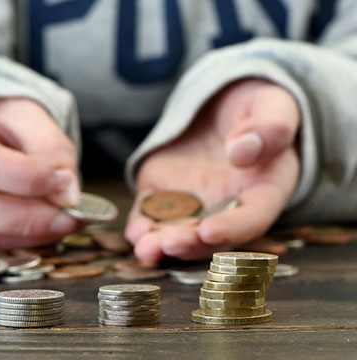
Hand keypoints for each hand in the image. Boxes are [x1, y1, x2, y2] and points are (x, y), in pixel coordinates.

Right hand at [0, 98, 80, 247]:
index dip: (25, 179)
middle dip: (28, 218)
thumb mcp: (22, 113)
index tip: (66, 181)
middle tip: (72, 215)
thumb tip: (69, 196)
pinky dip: (11, 241)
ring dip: (24, 235)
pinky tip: (39, 228)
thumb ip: (50, 147)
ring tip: (62, 221)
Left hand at [125, 79, 299, 261]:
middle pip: (210, 236)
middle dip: (189, 244)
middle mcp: (226, 206)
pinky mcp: (165, 193)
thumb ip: (269, 128)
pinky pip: (152, 214)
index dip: (233, 228)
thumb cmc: (257, 109)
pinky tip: (134, 233)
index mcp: (263, 191)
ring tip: (146, 249)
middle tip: (169, 244)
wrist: (223, 108)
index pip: (252, 218)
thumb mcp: (273, 107)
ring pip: (178, 232)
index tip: (210, 231)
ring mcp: (193, 203)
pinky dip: (142, 226)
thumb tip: (241, 151)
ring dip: (161, 245)